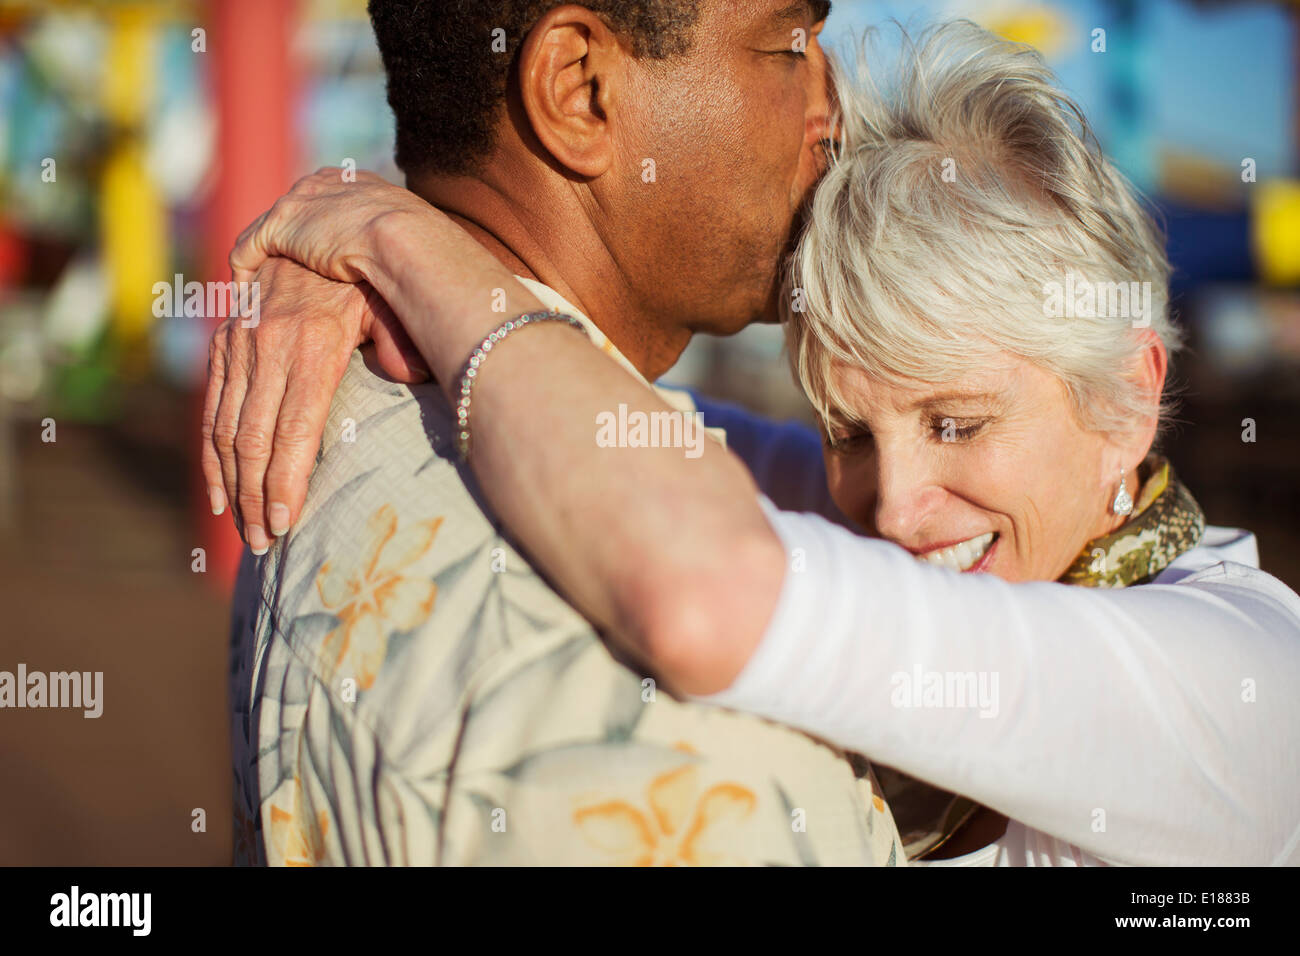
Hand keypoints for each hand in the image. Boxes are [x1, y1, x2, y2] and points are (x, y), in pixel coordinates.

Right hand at [202, 257, 428, 552]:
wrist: (327, 223)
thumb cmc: (376, 279)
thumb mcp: (394, 307)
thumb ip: (399, 344)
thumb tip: (405, 375)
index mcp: (313, 344)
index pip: (294, 430)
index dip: (285, 482)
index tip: (286, 525)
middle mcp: (269, 344)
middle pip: (255, 440)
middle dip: (257, 498)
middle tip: (266, 545)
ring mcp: (242, 341)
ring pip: (227, 428)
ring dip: (233, 487)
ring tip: (245, 533)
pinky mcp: (227, 340)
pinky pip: (212, 407)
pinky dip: (211, 455)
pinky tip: (219, 494)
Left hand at [229, 167, 432, 285]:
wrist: (403, 238)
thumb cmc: (417, 245)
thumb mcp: (408, 238)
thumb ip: (397, 247)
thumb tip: (412, 273)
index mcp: (352, 183)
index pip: (321, 204)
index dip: (313, 234)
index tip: (311, 261)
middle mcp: (320, 184)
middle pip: (289, 215)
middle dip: (282, 246)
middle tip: (277, 280)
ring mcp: (297, 202)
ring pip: (263, 233)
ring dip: (258, 265)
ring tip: (256, 295)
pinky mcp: (279, 226)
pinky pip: (247, 251)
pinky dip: (243, 276)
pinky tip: (245, 301)